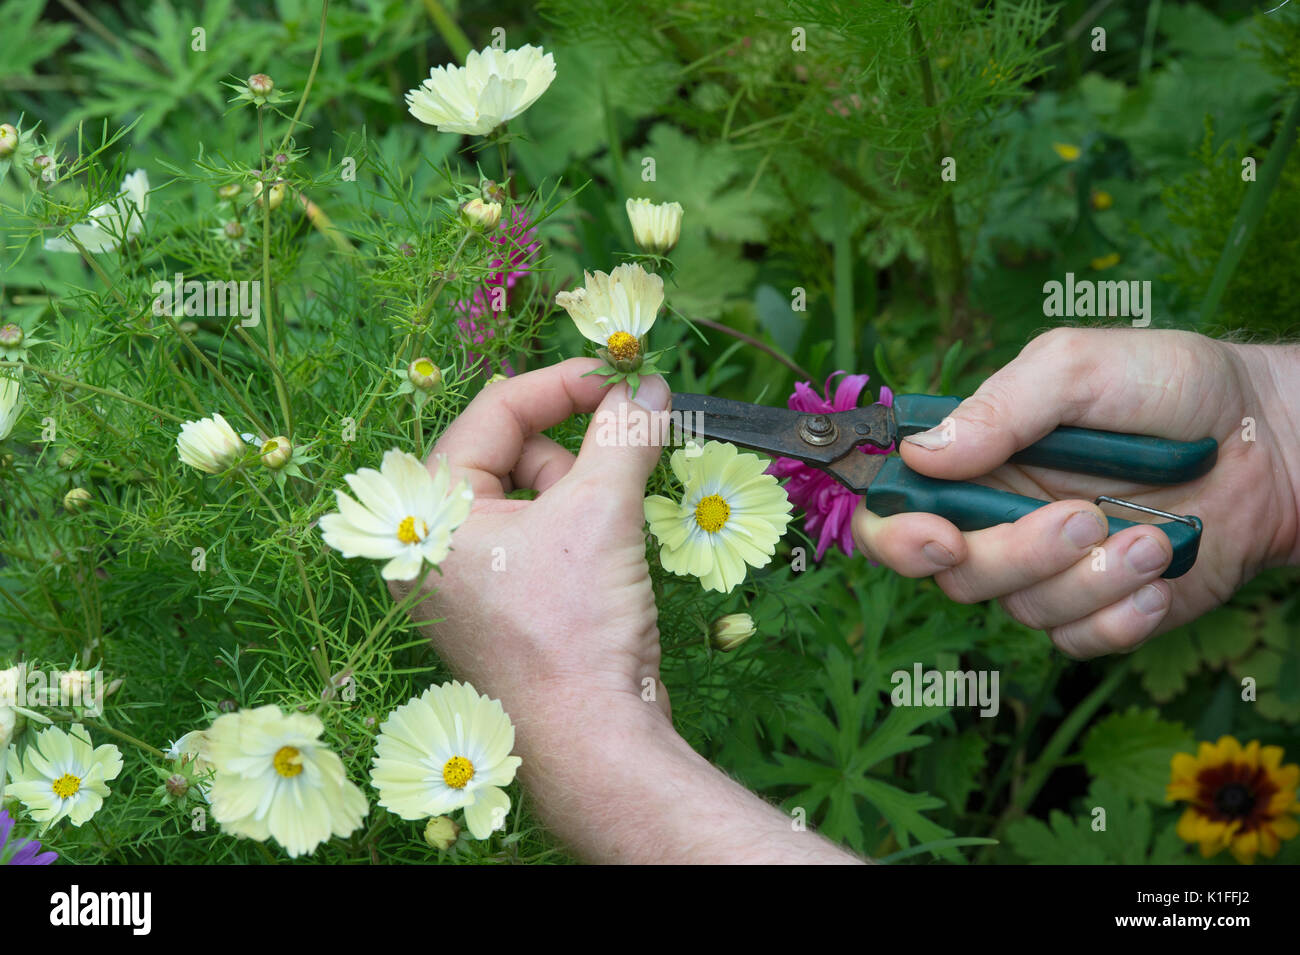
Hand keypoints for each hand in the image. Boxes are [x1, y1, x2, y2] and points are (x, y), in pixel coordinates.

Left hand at [395, 358, 858, 862]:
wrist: (592, 742)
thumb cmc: (573, 627)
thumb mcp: (602, 512)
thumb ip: (625, 433)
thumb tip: (650, 385)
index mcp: (431, 513)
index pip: (494, 411)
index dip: (563, 383)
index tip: (623, 375)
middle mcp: (436, 543)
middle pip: (512, 451)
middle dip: (576, 445)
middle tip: (633, 438)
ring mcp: (469, 579)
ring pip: (533, 495)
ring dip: (585, 489)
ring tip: (618, 523)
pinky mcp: (505, 608)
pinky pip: (541, 539)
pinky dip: (583, 527)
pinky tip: (615, 551)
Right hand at [853, 328, 1299, 657]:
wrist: (1275, 438)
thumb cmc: (1173, 386)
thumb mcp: (1081, 367)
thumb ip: (1001, 405)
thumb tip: (921, 455)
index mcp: (976, 461)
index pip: (895, 511)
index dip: (896, 538)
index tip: (940, 538)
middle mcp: (1000, 521)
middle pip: (956, 574)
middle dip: (1016, 556)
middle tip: (1086, 516)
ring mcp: (1051, 570)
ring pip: (1024, 611)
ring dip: (1089, 580)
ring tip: (1154, 538)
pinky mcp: (1103, 608)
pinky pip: (1079, 641)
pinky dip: (1120, 618)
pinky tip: (1161, 580)